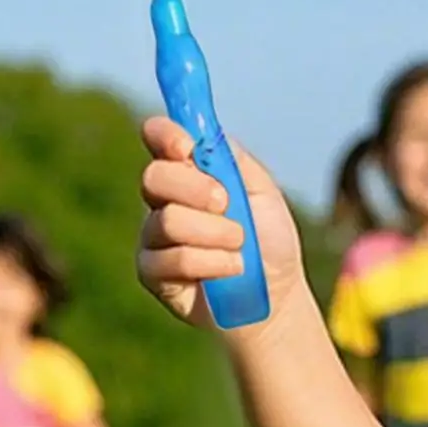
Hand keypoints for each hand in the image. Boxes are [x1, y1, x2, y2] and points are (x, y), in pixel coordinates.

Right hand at [137, 118, 303, 330]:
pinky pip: (173, 259)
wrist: (276, 294)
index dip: (165, 134)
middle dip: (197, 189)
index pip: (158, 138)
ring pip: (168, 221)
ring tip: (240, 246)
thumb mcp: (262, 192)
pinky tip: (231, 269)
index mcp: (189, 172)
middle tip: (227, 204)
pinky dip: (212, 263)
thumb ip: (232, 160)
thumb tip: (202, 132)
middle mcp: (164, 200)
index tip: (186, 144)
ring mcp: (154, 236)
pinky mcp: (151, 273)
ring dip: (215, 234)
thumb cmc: (270, 240)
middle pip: (154, 177)